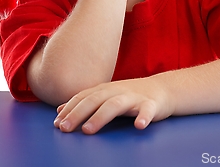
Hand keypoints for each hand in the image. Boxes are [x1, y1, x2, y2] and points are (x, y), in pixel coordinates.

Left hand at [53, 77, 174, 133]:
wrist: (163, 89)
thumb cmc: (130, 95)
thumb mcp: (106, 95)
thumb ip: (85, 101)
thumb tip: (60, 110)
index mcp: (106, 89)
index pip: (84, 97)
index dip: (70, 109)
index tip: (57, 123)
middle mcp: (118, 91)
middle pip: (95, 100)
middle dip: (78, 113)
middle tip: (65, 128)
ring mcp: (134, 97)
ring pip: (116, 104)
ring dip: (101, 116)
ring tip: (88, 129)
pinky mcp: (152, 104)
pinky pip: (147, 110)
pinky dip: (143, 117)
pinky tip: (139, 126)